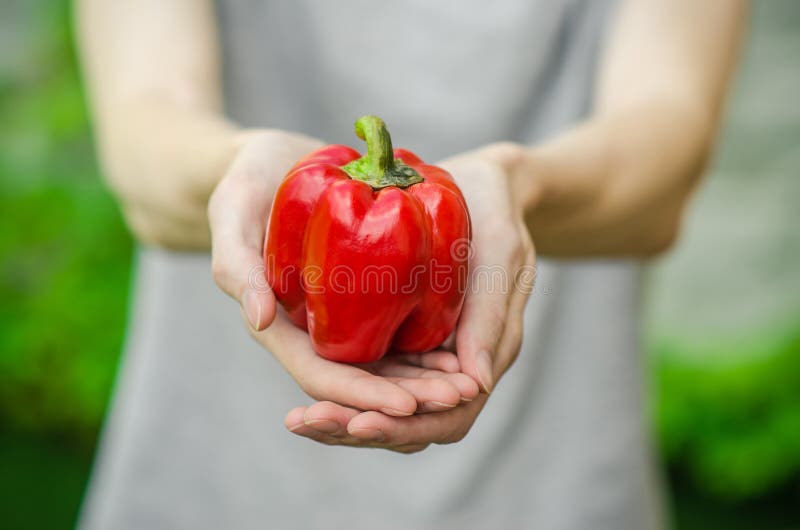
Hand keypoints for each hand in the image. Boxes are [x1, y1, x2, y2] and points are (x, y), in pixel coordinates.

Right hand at [208, 130, 479, 416]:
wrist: (274, 162)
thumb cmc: (247, 181)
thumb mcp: (234, 209)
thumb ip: (237, 262)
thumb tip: (260, 320)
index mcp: (277, 327)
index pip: (322, 376)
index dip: (364, 395)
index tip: (409, 405)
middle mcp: (311, 331)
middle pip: (362, 381)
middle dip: (409, 396)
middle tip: (459, 395)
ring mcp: (339, 318)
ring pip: (385, 366)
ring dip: (425, 381)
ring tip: (469, 381)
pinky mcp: (363, 299)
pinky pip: (396, 332)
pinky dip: (426, 349)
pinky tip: (462, 347)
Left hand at [287, 144, 537, 451]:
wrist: (480, 186)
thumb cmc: (496, 212)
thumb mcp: (500, 252)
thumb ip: (490, 314)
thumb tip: (474, 385)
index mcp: (485, 357)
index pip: (445, 417)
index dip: (402, 426)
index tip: (357, 422)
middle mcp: (453, 367)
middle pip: (407, 424)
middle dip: (356, 427)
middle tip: (305, 424)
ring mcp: (424, 354)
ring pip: (384, 406)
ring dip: (343, 416)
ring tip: (297, 421)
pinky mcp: (401, 334)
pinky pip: (372, 373)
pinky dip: (343, 387)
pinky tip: (307, 387)